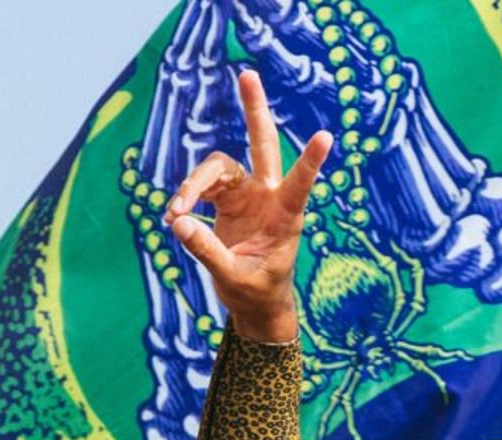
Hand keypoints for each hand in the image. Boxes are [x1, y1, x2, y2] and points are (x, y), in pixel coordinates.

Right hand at [165, 68, 330, 345]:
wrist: (254, 303)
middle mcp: (267, 196)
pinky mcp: (227, 201)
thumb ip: (207, 251)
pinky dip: (185, 197)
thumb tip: (178, 223)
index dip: (311, 161)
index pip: (300, 184)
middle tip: (248, 74)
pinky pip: (201, 185)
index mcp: (285, 217)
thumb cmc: (257, 292)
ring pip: (217, 167)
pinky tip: (174, 217)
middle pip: (261, 143)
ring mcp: (247, 195)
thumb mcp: (233, 278)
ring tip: (174, 213)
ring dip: (192, 184)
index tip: (327, 136)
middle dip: (254, 110)